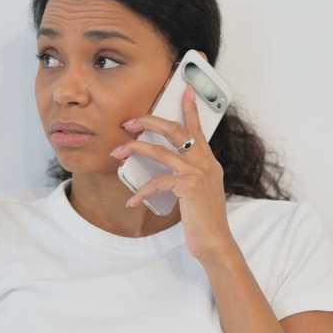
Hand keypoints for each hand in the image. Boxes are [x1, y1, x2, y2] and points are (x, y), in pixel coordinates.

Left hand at [111, 84, 237, 263]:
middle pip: (176, 131)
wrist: (215, 242)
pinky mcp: (188, 187)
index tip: (185, 90)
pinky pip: (157, 182)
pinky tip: (132, 201)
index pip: (198, 129)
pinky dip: (141, 192)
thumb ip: (189, 176)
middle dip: (150, 122)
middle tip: (129, 122)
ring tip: (117, 153)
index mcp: (209, 162)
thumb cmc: (204, 220)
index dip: (190, 109)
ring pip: (161, 151)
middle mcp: (205, 163)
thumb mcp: (200, 193)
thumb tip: (169, 170)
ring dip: (135, 149)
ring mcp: (198, 174)